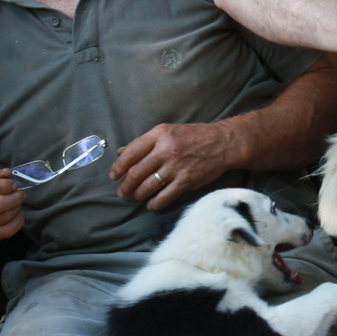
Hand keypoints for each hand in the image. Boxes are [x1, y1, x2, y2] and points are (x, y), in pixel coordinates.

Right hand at [0, 168, 26, 245]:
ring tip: (18, 203)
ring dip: (16, 208)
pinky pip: (5, 231)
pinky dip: (17, 222)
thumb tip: (8, 173)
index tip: (14, 184)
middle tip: (21, 194)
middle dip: (16, 198)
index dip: (5, 185)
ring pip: (3, 217)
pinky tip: (19, 215)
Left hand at [110, 121, 241, 210]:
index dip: (118, 167)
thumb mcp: (167, 131)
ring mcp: (177, 166)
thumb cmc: (194, 136)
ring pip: (148, 186)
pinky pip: (164, 196)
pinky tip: (151, 204)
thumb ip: (144, 142)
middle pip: (136, 173)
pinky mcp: (187, 180)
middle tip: (122, 192)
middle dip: (125, 186)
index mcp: (159, 135)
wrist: (223, 143)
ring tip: (135, 197)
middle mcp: (166, 150)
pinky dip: (154, 203)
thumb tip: (121, 152)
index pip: (130, 152)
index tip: (113, 176)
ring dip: (138, 195)